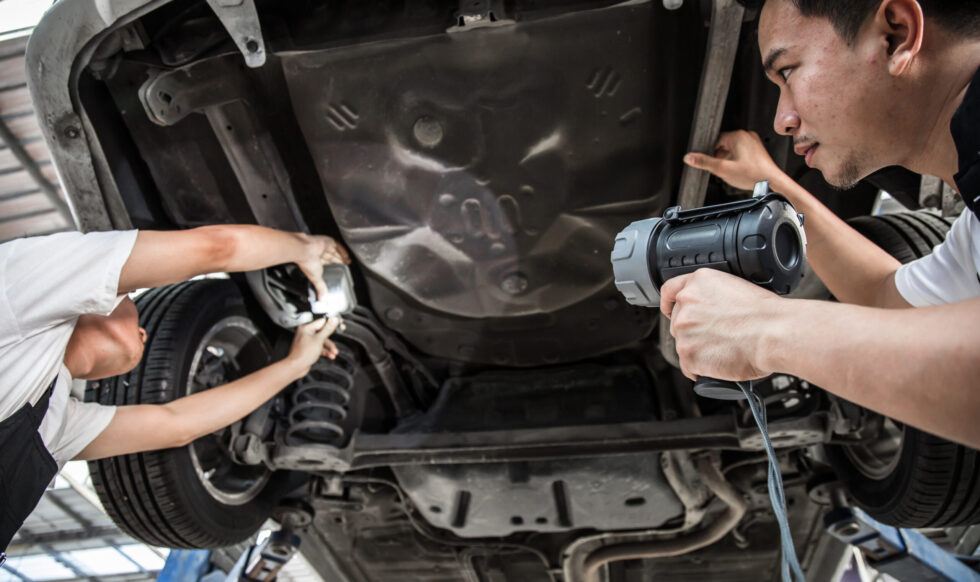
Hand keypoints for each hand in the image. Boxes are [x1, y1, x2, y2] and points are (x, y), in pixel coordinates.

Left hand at [286, 317, 341, 374]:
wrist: (296, 367)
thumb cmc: (303, 354)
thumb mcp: (319, 340)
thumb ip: (327, 329)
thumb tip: (334, 320)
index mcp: (306, 328)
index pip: (322, 322)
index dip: (331, 323)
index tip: (339, 324)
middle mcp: (306, 333)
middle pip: (323, 332)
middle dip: (331, 337)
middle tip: (339, 335)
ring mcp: (308, 341)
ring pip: (322, 341)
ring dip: (329, 347)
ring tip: (334, 352)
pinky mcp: (309, 349)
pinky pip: (320, 348)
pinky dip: (325, 351)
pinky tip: (330, 355)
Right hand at [296, 234, 350, 299]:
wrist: (304, 250)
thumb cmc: (307, 262)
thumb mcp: (316, 277)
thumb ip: (320, 287)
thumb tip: (321, 299)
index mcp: (315, 260)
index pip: (325, 263)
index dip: (332, 266)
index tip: (338, 270)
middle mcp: (319, 253)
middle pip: (332, 257)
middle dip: (339, 261)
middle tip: (345, 265)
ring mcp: (324, 246)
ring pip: (335, 251)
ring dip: (342, 256)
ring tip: (348, 261)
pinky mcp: (328, 241)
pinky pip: (338, 246)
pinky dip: (343, 251)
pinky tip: (347, 256)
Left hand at [660, 269, 783, 381]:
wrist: (775, 333)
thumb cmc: (767, 314)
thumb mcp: (735, 288)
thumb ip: (713, 297)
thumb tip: (710, 312)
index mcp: (698, 282)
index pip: (670, 290)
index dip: (670, 303)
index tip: (670, 310)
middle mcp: (686, 303)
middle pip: (678, 322)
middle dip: (694, 331)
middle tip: (717, 337)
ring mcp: (684, 330)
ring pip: (684, 345)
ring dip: (699, 351)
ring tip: (724, 351)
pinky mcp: (688, 355)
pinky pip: (689, 367)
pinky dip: (701, 370)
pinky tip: (717, 366)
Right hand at [684, 130, 785, 190]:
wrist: (771, 181)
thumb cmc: (752, 174)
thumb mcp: (723, 169)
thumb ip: (704, 162)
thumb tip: (690, 157)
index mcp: (737, 136)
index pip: (715, 141)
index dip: (712, 154)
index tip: (714, 163)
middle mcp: (746, 135)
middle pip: (723, 145)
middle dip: (721, 158)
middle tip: (725, 169)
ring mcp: (753, 141)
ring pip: (732, 149)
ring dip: (730, 160)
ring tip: (735, 170)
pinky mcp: (757, 149)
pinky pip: (742, 152)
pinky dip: (738, 161)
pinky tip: (741, 170)